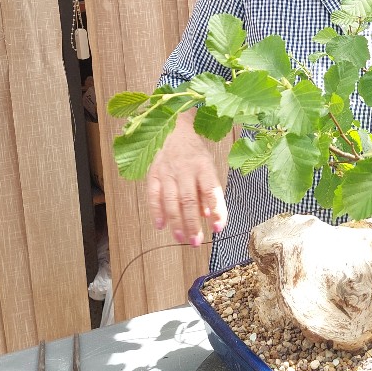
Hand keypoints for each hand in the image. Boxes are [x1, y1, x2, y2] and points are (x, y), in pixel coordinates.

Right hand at [146, 110, 226, 246]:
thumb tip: (209, 216)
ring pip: (171, 201)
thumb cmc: (195, 153)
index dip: (216, 211)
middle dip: (193, 224)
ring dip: (176, 222)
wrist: (174, 128)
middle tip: (196, 242)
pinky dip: (156, 211)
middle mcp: (185, 169)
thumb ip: (208, 191)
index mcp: (203, 167)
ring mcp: (167, 171)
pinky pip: (153, 195)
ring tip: (181, 238)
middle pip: (189, 201)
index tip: (218, 228)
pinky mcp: (153, 173)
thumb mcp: (208, 167)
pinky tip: (160, 225)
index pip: (212, 192)